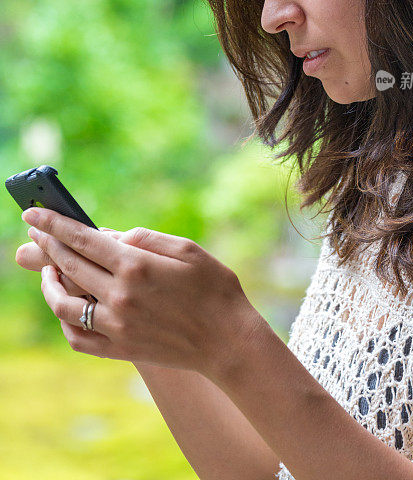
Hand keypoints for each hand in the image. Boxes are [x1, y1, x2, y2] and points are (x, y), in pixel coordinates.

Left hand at [19, 207, 261, 380]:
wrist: (229, 341)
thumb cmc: (215, 288)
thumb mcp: (187, 249)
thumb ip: (145, 237)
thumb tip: (110, 236)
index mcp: (137, 266)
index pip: (82, 239)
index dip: (53, 224)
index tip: (32, 214)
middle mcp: (120, 296)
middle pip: (69, 266)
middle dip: (47, 244)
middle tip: (35, 231)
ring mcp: (117, 327)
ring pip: (65, 304)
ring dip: (49, 283)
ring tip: (49, 268)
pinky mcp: (120, 350)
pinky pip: (78, 337)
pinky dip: (65, 320)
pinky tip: (67, 304)